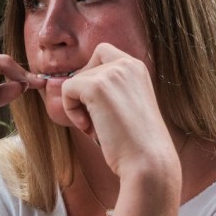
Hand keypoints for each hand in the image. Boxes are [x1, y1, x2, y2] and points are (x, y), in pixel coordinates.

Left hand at [60, 43, 175, 177]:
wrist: (148, 161)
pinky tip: (90, 128)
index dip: (92, 78)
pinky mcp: (97, 86)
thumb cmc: (137, 143)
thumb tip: (71, 84)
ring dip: (79, 107)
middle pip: (86, 66)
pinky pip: (67, 90)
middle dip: (84, 92)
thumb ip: (109, 90)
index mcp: (138, 68)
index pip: (103, 54)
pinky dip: (71, 112)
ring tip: (99, 128)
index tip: (101, 106)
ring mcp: (112, 73)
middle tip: (98, 119)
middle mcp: (127, 64)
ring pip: (75, 81)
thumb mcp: (127, 105)